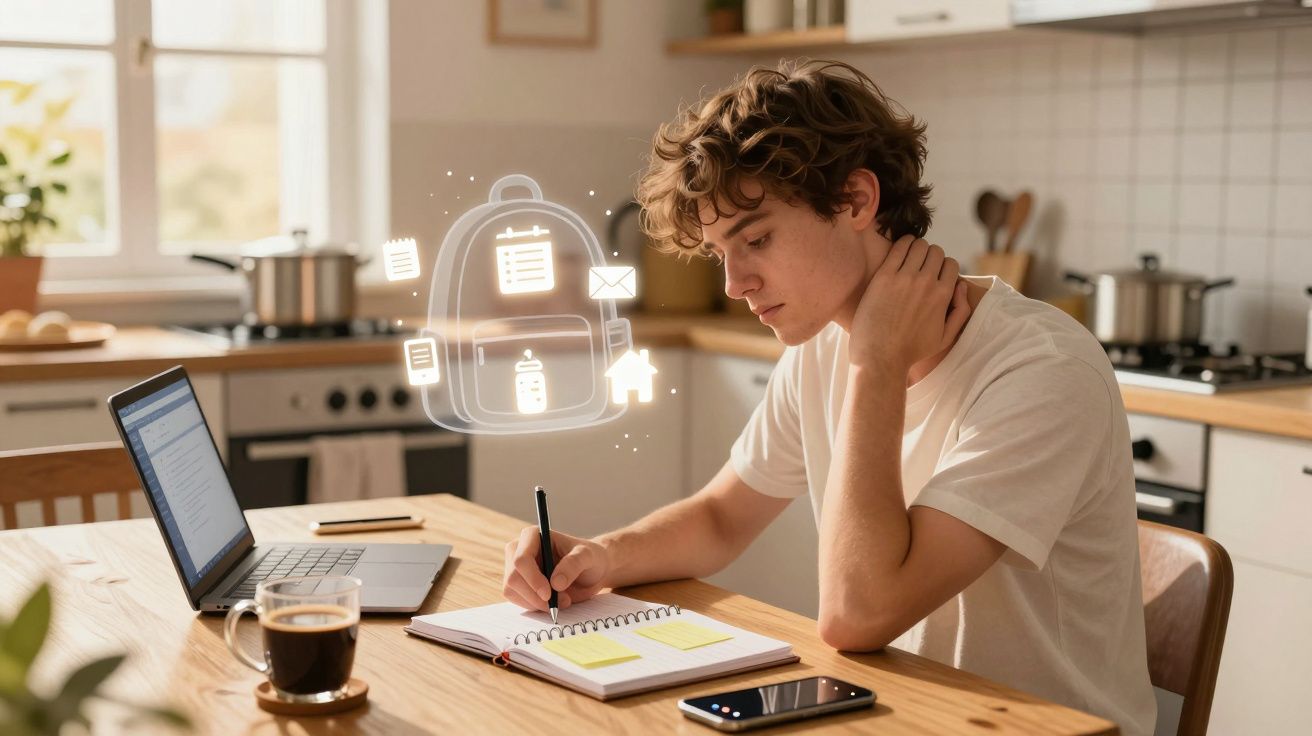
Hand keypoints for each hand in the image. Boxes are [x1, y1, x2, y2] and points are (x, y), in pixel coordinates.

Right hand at [502, 526, 608, 611]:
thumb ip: (573, 564)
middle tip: (563, 601)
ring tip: (563, 600)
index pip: (521, 559)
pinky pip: (517, 600)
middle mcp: (519, 549)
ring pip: (512, 591)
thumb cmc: (589, 558)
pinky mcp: (517, 584)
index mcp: (533, 536)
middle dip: (536, 596)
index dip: (532, 579)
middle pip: (513, 578)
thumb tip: (555, 583)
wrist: (591, 571)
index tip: (549, 595)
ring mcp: (515, 568)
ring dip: (537, 603)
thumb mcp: (587, 556)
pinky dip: (535, 606)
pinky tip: (552, 602)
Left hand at [848, 235, 970, 374]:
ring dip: (916, 248)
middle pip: (936, 252)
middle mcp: (926, 283)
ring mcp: (904, 278)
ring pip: (919, 245)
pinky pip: (899, 247)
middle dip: (930, 256)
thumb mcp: (945, 337)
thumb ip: (961, 311)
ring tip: (910, 256)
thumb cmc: (911, 350)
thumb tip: (962, 285)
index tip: (933, 273)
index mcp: (943, 295)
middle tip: (920, 265)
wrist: (880, 357)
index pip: (951, 264)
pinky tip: (900, 249)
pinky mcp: (884, 276)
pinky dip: (903, 243)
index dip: (943, 267)